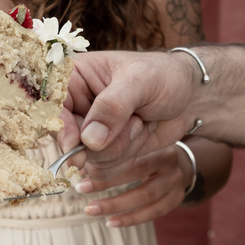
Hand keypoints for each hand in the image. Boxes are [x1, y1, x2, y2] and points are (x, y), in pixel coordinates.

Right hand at [62, 50, 198, 184]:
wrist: (192, 97)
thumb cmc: (166, 77)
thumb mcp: (141, 82)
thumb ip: (113, 107)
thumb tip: (89, 140)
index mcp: (76, 76)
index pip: (52, 105)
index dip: (61, 128)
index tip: (76, 145)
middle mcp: (77, 103)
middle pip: (68, 138)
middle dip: (103, 141)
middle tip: (135, 122)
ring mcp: (90, 129)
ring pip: (88, 158)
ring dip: (120, 148)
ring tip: (141, 122)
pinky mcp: (104, 149)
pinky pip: (102, 168)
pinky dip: (126, 158)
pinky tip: (141, 133)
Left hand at [79, 144, 192, 226]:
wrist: (186, 163)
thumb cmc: (152, 151)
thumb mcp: (140, 143)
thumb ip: (117, 150)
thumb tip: (81, 161)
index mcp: (158, 142)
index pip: (131, 152)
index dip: (107, 162)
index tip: (81, 170)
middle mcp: (171, 162)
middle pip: (138, 173)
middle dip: (107, 182)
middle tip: (80, 188)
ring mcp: (177, 182)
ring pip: (146, 197)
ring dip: (115, 204)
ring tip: (90, 209)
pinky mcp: (178, 199)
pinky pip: (154, 212)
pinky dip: (131, 219)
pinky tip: (111, 222)